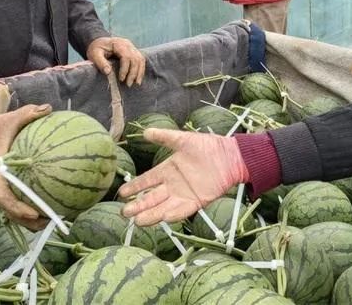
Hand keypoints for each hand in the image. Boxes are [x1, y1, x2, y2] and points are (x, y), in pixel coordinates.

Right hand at [0, 104, 51, 229]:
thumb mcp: (9, 119)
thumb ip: (28, 114)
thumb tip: (48, 108)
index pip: (2, 197)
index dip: (17, 208)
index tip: (35, 213)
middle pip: (8, 212)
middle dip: (26, 221)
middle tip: (48, 223)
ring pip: (10, 212)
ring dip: (27, 220)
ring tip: (49, 222)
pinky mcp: (1, 188)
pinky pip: (13, 203)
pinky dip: (26, 209)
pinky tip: (45, 208)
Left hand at [86, 36, 145, 85]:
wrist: (99, 42)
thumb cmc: (96, 49)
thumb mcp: (94, 54)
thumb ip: (100, 63)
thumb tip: (108, 72)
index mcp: (118, 43)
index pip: (126, 56)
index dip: (125, 69)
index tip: (121, 79)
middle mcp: (127, 44)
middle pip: (135, 58)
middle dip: (133, 73)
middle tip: (128, 84)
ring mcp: (132, 47)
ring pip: (140, 59)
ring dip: (139, 72)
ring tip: (136, 83)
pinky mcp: (134, 51)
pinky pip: (140, 60)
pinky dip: (140, 70)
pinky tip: (138, 78)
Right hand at [118, 128, 247, 225]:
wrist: (230, 156)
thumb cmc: (207, 146)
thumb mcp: (183, 139)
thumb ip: (164, 137)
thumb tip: (145, 132)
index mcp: (168, 170)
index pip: (147, 181)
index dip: (134, 187)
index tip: (121, 194)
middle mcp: (173, 185)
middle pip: (151, 197)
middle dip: (138, 205)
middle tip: (125, 212)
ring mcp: (184, 195)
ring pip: (163, 207)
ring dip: (151, 214)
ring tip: (138, 221)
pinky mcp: (197, 201)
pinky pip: (183, 210)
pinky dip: (173, 214)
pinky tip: (163, 218)